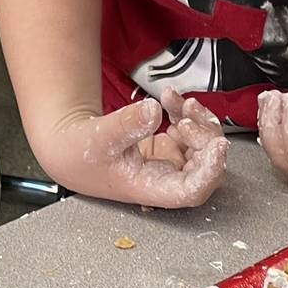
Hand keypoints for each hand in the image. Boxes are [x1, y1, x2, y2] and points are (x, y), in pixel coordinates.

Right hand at [40, 90, 226, 208]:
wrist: (70, 147)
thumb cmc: (79, 154)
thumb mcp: (99, 137)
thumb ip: (127, 125)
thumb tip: (154, 110)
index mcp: (151, 188)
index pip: (192, 190)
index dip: (210, 171)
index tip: (217, 145)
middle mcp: (166, 179)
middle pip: (205, 166)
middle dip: (205, 137)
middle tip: (186, 113)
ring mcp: (170, 162)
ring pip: (203, 146)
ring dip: (199, 121)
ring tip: (177, 100)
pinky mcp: (168, 147)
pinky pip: (190, 130)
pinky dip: (185, 112)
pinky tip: (170, 97)